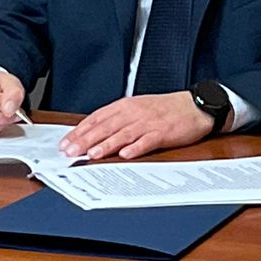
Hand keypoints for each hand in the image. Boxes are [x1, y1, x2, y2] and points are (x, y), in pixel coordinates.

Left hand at [63, 92, 213, 160]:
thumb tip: (94, 134)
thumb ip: (116, 120)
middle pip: (106, 126)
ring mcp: (148, 122)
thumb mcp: (137, 109)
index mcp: (125, 106)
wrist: (194, 106)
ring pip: (123, 133)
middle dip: (86, 139)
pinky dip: (136, 147)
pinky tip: (125, 154)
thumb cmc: (164, 109)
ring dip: (106, 144)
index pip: (96, 118)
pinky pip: (147, 140)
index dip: (79, 131)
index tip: (65, 142)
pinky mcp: (163, 132)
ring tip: (92, 154)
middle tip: (70, 151)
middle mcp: (134, 113)